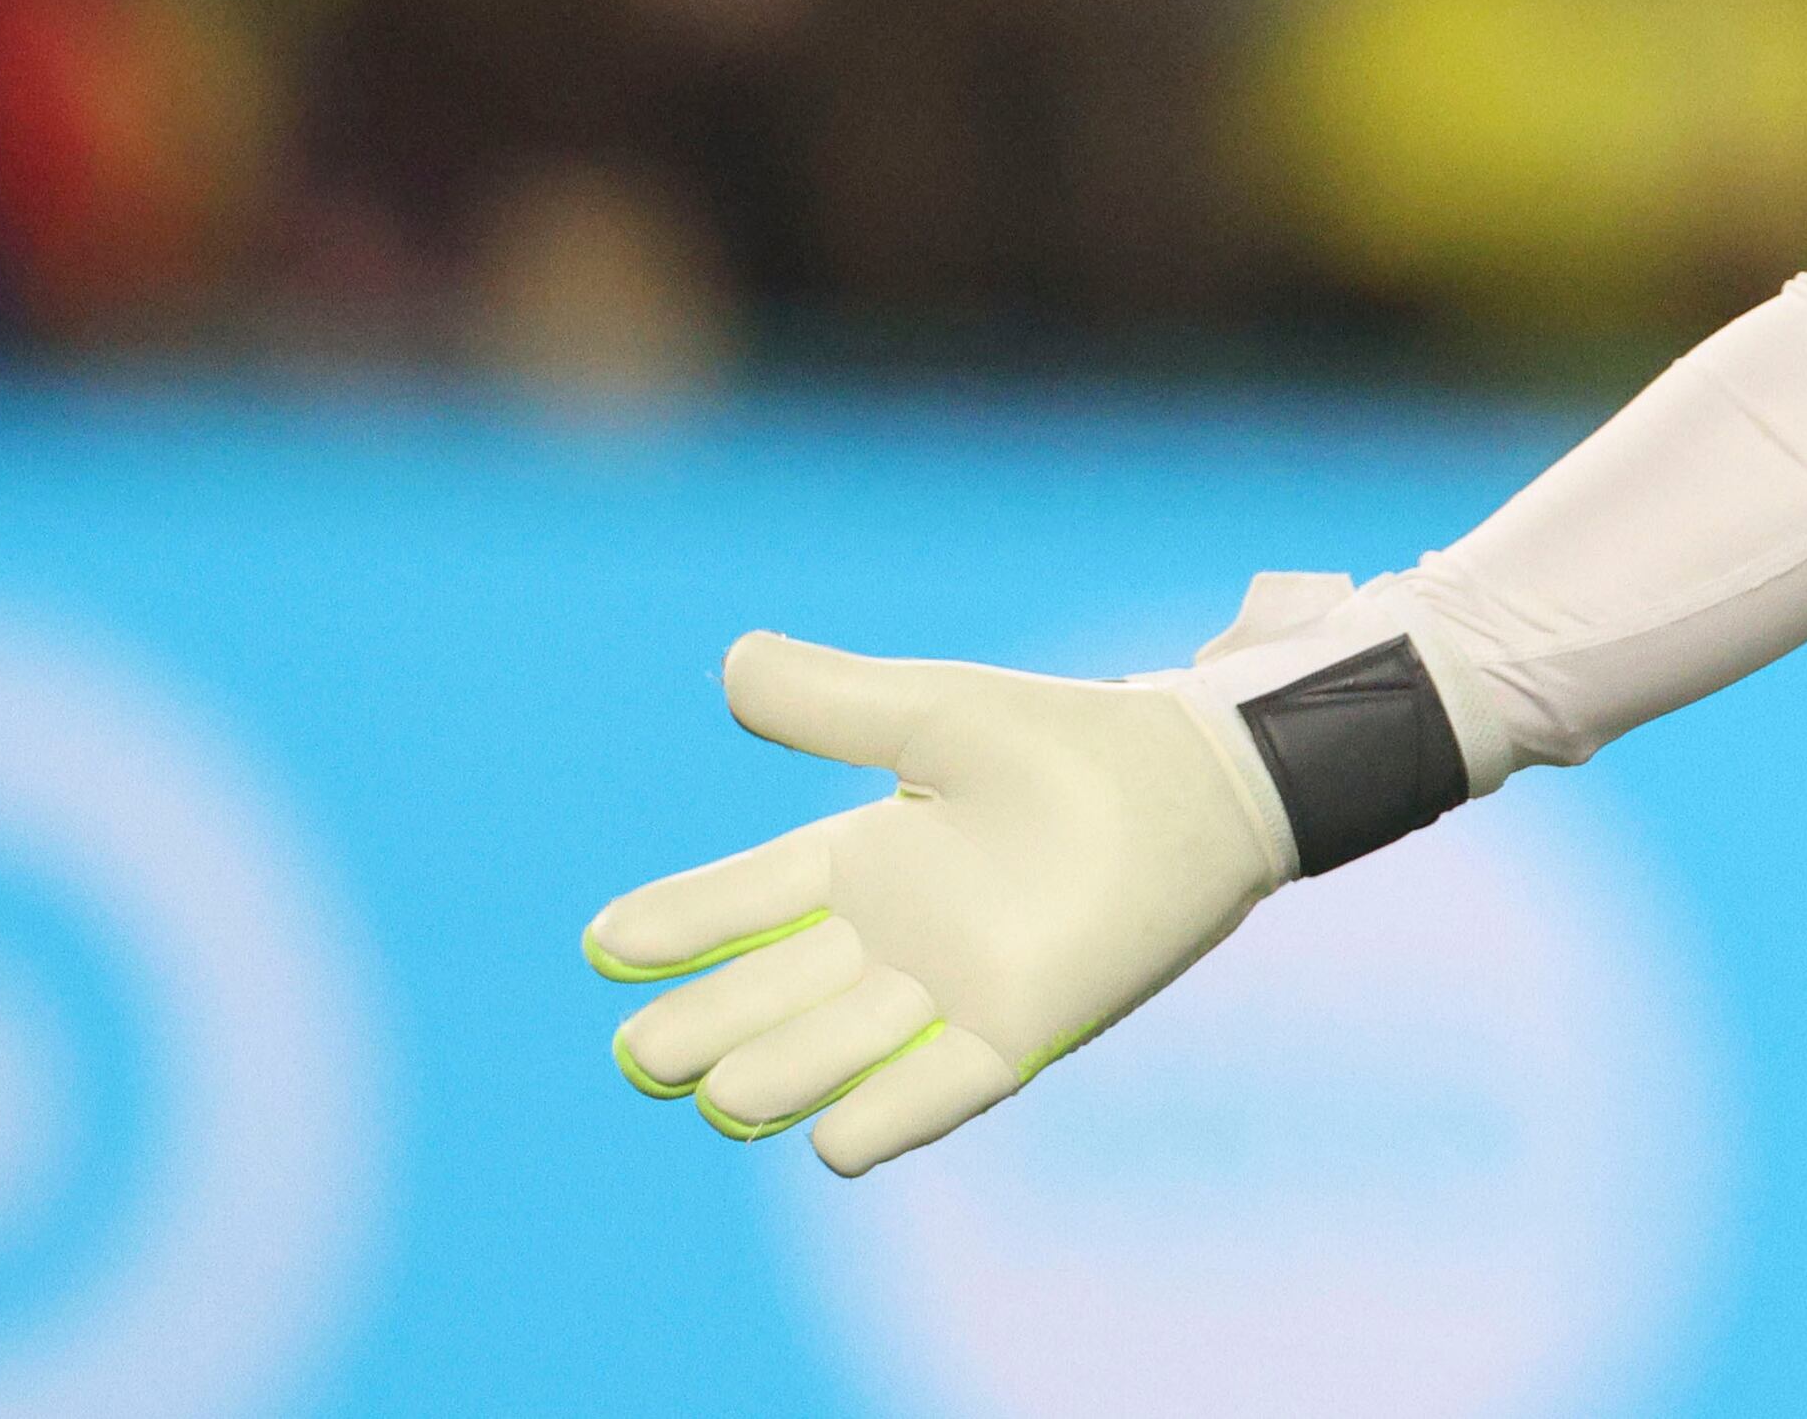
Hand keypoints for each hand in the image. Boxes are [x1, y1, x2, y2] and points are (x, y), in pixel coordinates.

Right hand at [585, 632, 1284, 1175]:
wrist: (1201, 779)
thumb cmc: (1075, 740)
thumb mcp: (940, 714)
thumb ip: (837, 701)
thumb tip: (732, 663)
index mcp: (866, 856)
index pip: (749, 896)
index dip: (681, 921)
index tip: (605, 944)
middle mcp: (894, 935)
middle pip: (775, 990)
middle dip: (710, 1021)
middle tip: (644, 1053)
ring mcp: (953, 986)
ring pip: (838, 1047)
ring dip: (780, 1072)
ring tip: (716, 1091)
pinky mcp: (1023, 1025)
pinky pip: (944, 1086)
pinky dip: (891, 1115)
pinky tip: (833, 1143)